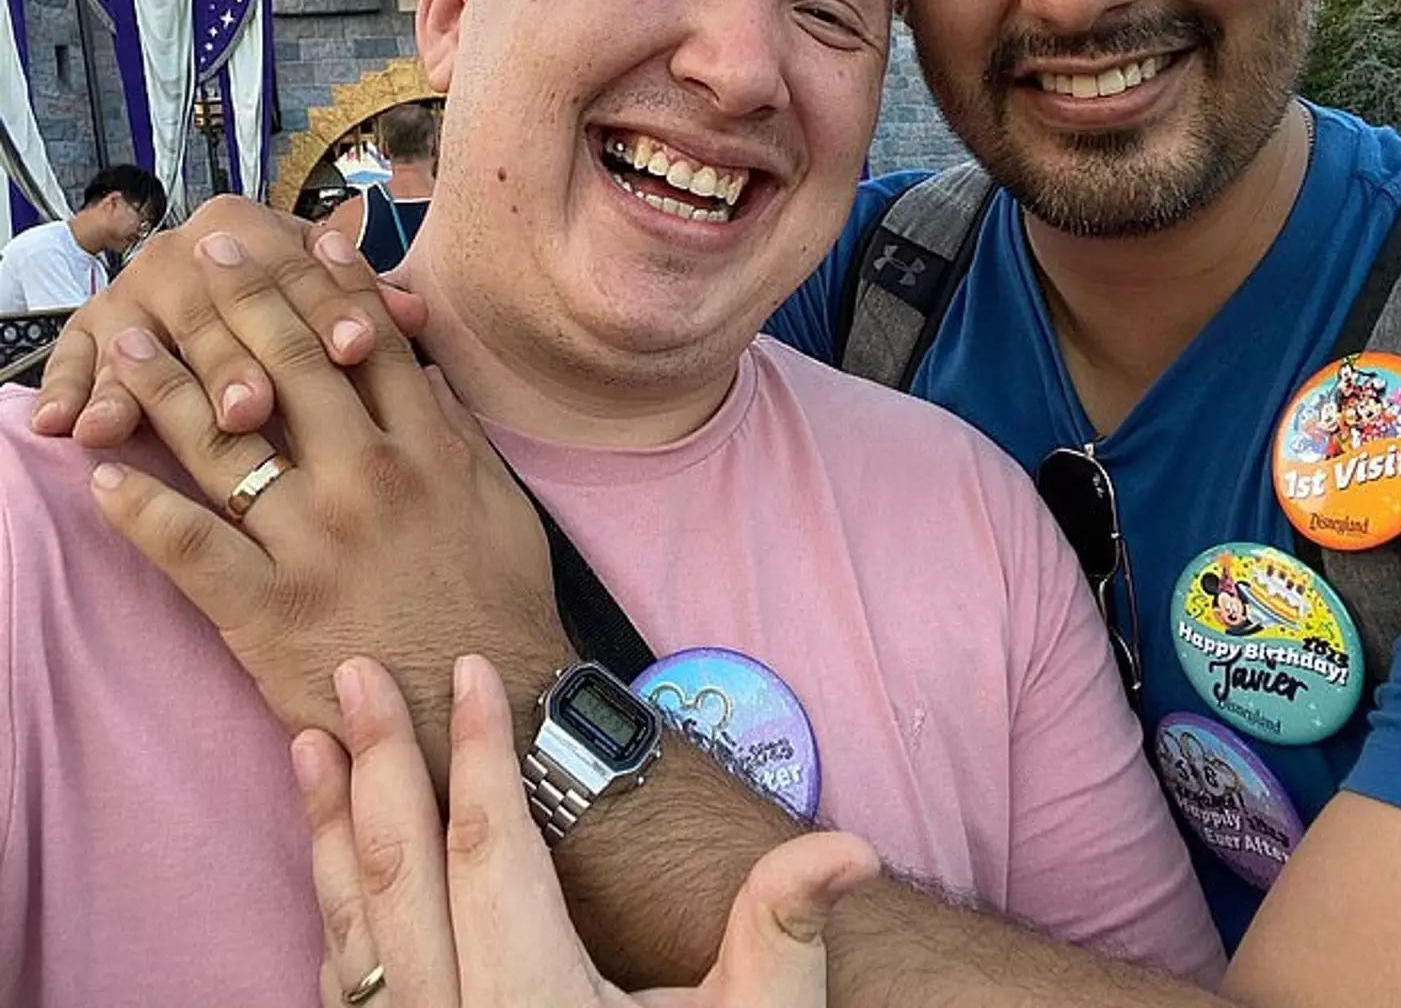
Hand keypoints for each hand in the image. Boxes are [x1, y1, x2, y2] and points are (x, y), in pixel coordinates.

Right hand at [32, 196, 427, 447]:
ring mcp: (134, 287)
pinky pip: (78, 361)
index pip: (297, 268)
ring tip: (205, 422)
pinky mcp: (92, 330)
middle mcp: (187, 245)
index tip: (356, 348)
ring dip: (173, 380)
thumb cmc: (287, 306)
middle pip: (221, 307)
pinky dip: (75, 389)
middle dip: (242, 359)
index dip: (331, 307)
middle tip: (260, 407)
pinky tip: (79, 428)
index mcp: (251, 225)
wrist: (211, 291)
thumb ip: (365, 307)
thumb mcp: (323, 300)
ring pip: (155, 334)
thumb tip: (418, 314)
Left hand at [87, 229, 565, 779]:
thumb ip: (454, 429)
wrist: (484, 716)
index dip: (325, 281)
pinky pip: (191, 550)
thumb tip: (413, 364)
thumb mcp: (500, 502)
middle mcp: (367, 478)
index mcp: (428, 448)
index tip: (291, 237)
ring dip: (167, 384)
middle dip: (240, 299)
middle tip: (198, 252)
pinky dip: (141, 512)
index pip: (367, 340)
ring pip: (227, 442)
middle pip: (291, 366)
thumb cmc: (497, 608)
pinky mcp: (268, 610)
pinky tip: (101, 476)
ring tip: (126, 337)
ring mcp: (313, 542)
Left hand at [294, 654, 878, 1007]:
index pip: (493, 847)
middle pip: (401, 872)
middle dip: (379, 763)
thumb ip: (786, 934)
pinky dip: (330, 912)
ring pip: (355, 929)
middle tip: (353, 673)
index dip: (481, 749)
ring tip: (310, 743)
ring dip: (328, 829)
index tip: (467, 666)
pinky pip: (348, 990)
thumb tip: (851, 849)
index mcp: (537, 1007)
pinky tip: (326, 864)